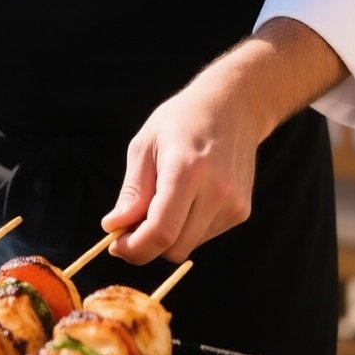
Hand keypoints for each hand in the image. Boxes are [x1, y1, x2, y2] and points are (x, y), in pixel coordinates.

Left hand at [100, 84, 266, 264]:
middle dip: (145, 247)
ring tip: (159, 202)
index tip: (115, 244)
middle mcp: (216, 191)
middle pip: (174, 247)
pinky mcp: (241, 211)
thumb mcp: (145, 146)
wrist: (233, 107)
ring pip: (188, 246)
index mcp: (188, 171)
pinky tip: (185, 199)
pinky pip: (203, 236)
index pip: (161, 231)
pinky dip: (186, 229)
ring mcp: (233, 204)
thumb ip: (132, 191)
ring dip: (167, 237)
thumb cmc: (181, 121)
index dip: (134, 247)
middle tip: (128, 229)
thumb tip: (114, 227)